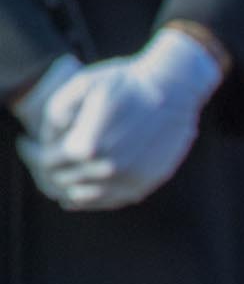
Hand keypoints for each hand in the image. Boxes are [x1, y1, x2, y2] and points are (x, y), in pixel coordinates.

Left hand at [17, 27, 222, 209]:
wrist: (175, 89)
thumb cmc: (127, 82)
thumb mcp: (82, 83)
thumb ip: (55, 111)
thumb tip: (48, 137)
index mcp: (87, 146)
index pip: (46, 162)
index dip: (32, 151)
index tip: (28, 144)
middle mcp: (108, 169)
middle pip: (62, 180)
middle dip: (47, 168)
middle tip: (43, 157)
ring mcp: (129, 180)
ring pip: (83, 196)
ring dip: (67, 185)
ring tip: (62, 173)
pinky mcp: (145, 184)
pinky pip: (109, 201)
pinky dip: (91, 199)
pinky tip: (82, 190)